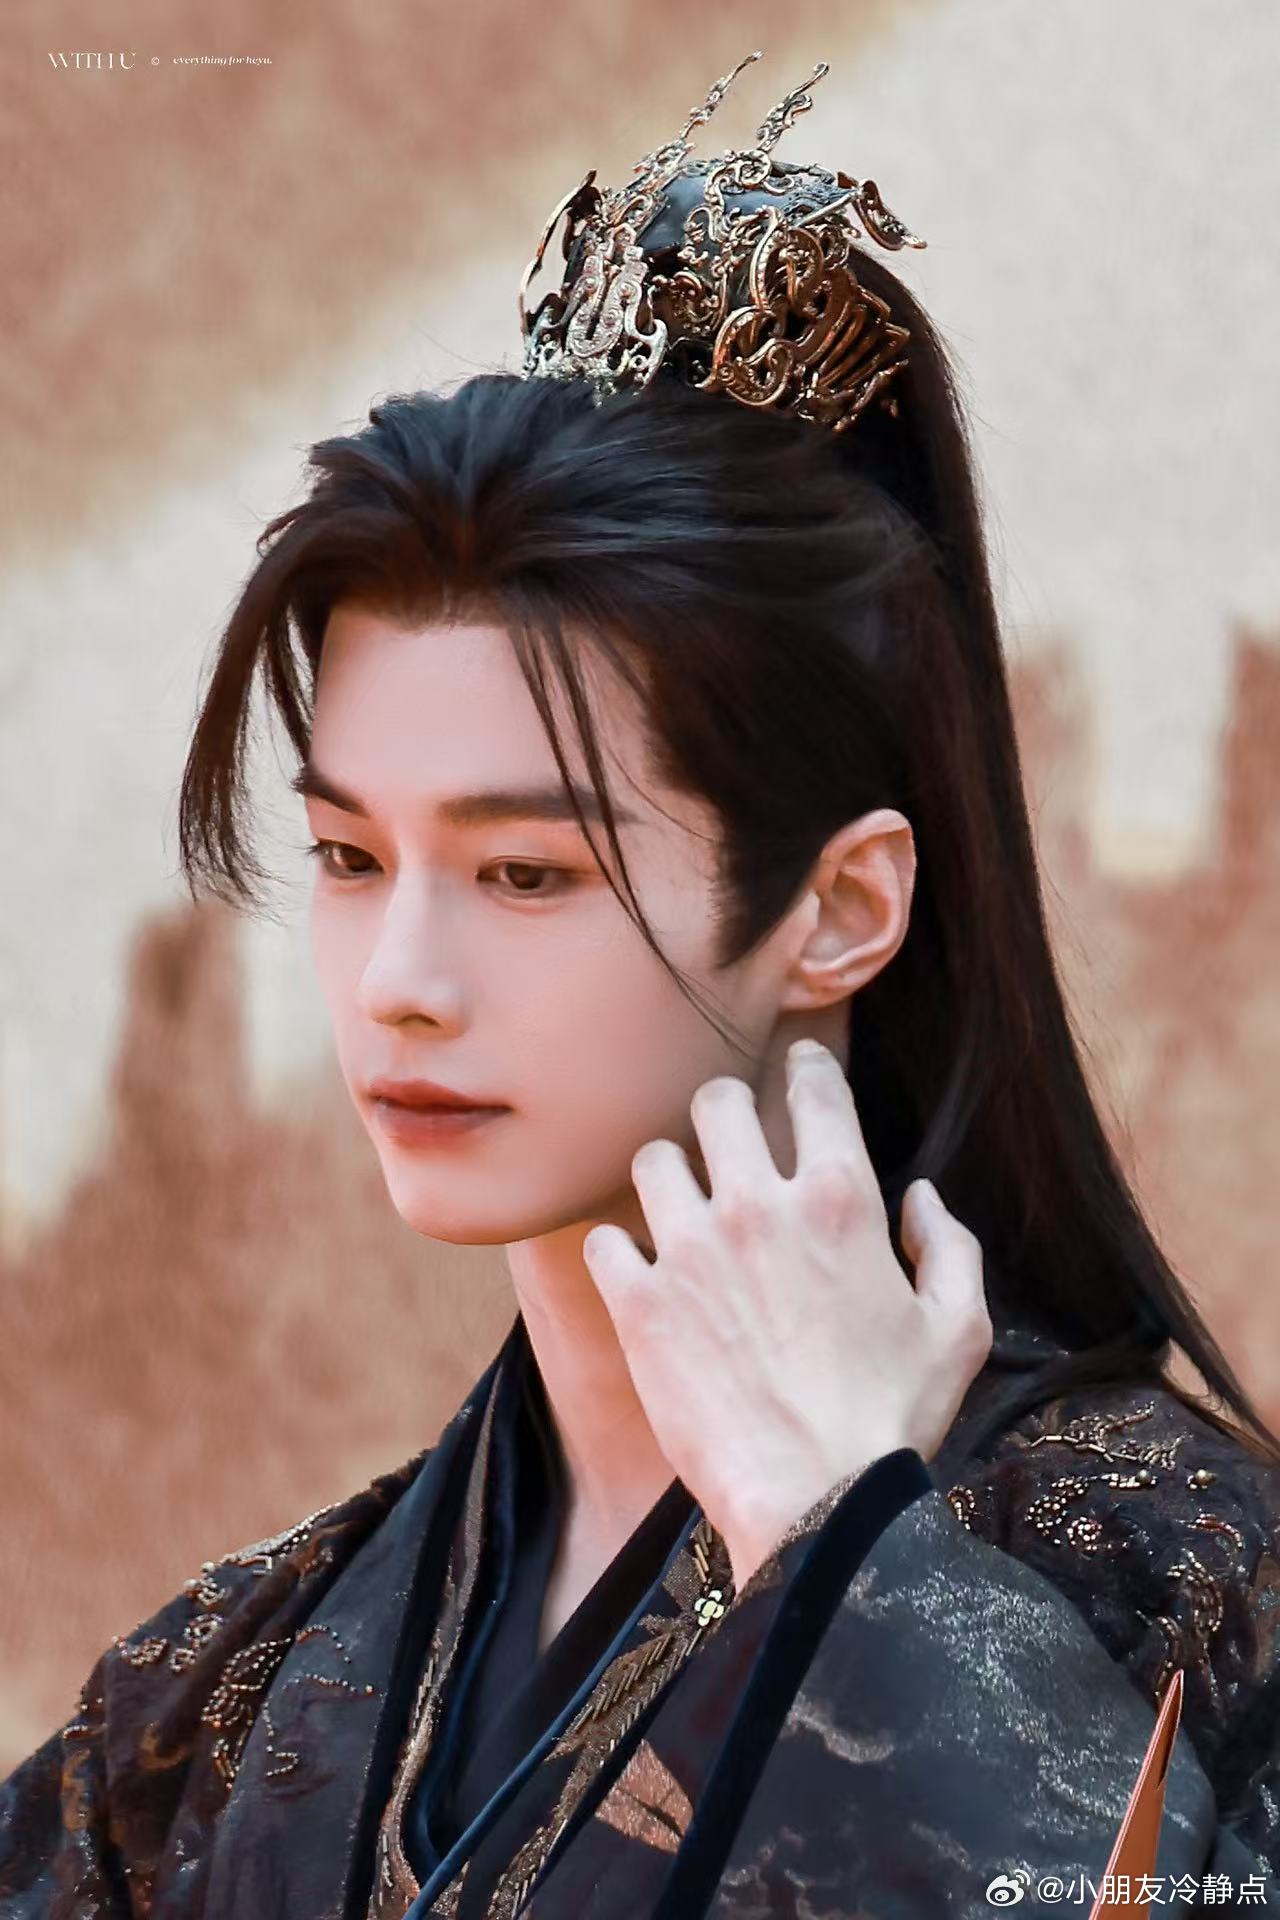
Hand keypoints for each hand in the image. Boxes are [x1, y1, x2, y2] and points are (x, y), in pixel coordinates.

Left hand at [582, 1038, 992, 1588]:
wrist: (819, 1506)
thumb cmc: (893, 1422)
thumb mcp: (958, 1330)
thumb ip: (949, 1248)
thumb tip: (920, 1197)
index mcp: (843, 1200)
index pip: (814, 1087)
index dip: (805, 1066)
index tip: (796, 1067)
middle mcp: (760, 1206)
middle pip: (716, 1101)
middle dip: (723, 1111)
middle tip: (725, 1138)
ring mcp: (691, 1251)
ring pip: (652, 1159)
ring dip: (667, 1178)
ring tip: (676, 1207)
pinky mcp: (638, 1303)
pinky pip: (602, 1239)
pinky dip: (617, 1252)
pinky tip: (635, 1274)